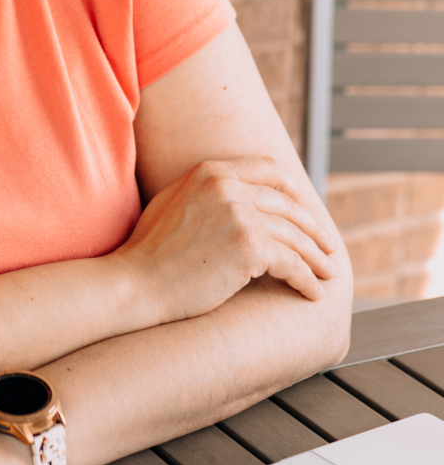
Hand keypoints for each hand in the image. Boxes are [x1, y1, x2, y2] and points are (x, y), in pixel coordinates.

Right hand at [118, 156, 338, 325]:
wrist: (136, 283)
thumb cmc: (149, 252)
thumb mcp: (175, 202)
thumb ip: (209, 192)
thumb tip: (241, 196)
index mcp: (212, 171)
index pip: (269, 171)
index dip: (294, 192)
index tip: (306, 210)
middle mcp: (229, 186)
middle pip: (288, 205)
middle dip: (313, 229)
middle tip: (327, 247)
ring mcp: (241, 215)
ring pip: (295, 236)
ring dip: (316, 258)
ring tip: (327, 274)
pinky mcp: (250, 247)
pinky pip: (292, 264)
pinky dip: (307, 280)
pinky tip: (313, 293)